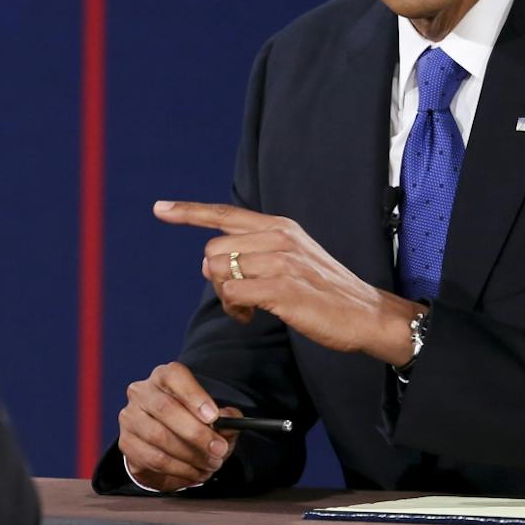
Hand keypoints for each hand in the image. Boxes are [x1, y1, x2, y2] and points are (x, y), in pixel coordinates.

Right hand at [117, 361, 241, 490]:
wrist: (164, 445)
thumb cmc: (191, 423)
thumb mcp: (214, 418)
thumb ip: (226, 419)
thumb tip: (231, 423)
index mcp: (164, 377)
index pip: (174, 376)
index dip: (194, 395)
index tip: (214, 416)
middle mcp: (142, 393)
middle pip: (165, 408)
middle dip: (196, 433)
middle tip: (219, 450)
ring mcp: (130, 417)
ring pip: (158, 437)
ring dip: (190, 456)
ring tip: (210, 465)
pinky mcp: (126, 442)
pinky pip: (153, 458)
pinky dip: (179, 469)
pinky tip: (194, 473)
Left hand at [154, 200, 417, 361]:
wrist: (365, 314)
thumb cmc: (324, 289)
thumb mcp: (293, 255)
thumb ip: (257, 249)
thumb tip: (212, 259)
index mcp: (279, 226)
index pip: (225, 213)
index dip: (188, 212)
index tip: (159, 208)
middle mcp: (278, 237)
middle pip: (213, 251)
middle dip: (216, 278)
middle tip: (238, 297)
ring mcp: (281, 262)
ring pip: (218, 272)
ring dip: (224, 296)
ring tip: (245, 308)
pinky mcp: (282, 289)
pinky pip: (232, 294)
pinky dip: (234, 309)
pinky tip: (249, 316)